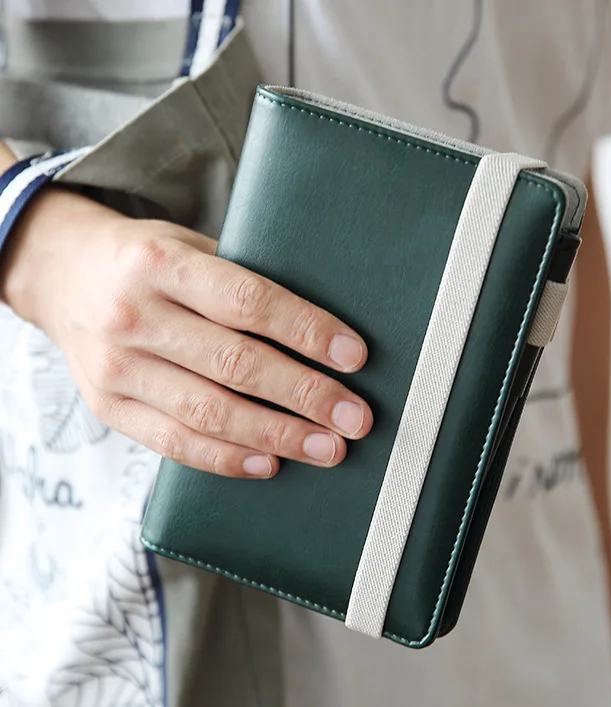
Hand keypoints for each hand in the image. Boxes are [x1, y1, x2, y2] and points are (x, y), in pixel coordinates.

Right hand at [0, 189, 372, 476]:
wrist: (62, 275)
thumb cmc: (143, 260)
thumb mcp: (188, 247)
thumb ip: (239, 282)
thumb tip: (318, 330)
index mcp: (160, 264)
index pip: (248, 301)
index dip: (306, 331)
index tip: (354, 357)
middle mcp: (134, 316)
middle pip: (235, 365)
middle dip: (305, 395)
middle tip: (354, 417)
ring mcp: (116, 368)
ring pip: (209, 413)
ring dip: (277, 436)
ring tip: (327, 448)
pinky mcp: (109, 407)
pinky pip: (174, 444)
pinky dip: (227, 459)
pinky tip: (270, 463)